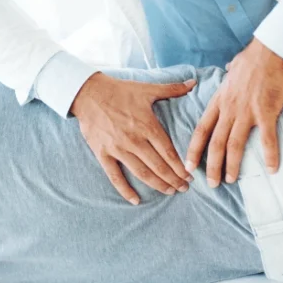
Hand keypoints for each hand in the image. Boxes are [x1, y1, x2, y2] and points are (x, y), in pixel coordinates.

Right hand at [71, 73, 196, 204]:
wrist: (88, 93)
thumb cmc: (120, 91)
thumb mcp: (147, 89)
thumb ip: (172, 88)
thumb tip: (193, 82)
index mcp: (147, 125)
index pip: (168, 152)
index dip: (180, 167)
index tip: (189, 177)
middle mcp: (134, 140)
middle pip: (159, 166)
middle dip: (173, 179)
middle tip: (184, 188)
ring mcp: (118, 148)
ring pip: (142, 173)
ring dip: (157, 185)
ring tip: (169, 192)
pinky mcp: (103, 153)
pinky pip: (115, 176)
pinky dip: (125, 190)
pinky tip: (136, 200)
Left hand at [185, 38, 282, 187]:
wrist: (270, 50)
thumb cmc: (252, 59)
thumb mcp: (232, 69)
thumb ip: (228, 78)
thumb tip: (228, 70)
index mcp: (219, 101)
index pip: (201, 129)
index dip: (194, 150)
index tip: (189, 166)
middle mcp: (229, 109)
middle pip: (215, 143)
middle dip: (211, 166)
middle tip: (211, 184)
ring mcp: (247, 112)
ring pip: (235, 145)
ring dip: (232, 165)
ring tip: (231, 180)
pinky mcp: (266, 112)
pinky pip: (267, 139)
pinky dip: (270, 155)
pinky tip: (272, 169)